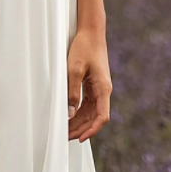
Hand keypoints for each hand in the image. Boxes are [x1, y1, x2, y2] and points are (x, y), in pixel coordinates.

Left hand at [66, 27, 111, 141]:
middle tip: (66, 137)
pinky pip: (88, 104)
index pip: (102, 116)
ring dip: (80, 122)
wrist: (91, 32)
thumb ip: (72, 91)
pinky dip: (79, 112)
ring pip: (91, 112)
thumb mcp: (74, 69)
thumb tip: (70, 112)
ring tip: (66, 130)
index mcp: (103, 88)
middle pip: (95, 117)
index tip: (80, 139)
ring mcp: (99, 88)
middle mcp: (104, 91)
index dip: (92, 130)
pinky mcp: (93, 85)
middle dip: (82, 129)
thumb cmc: (84, 47)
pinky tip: (70, 118)